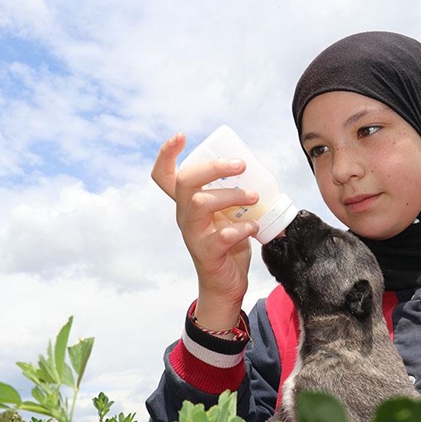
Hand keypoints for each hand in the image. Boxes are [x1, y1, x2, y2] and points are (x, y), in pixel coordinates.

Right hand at [152, 133, 259, 329]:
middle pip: (185, 182)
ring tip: (254, 197)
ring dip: (231, 196)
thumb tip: (256, 171)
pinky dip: (242, 228)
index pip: (164, 176)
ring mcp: (193, 235)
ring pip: (200, 203)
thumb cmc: (227, 244)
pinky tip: (254, 227)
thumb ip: (232, 194)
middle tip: (240, 165)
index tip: (179, 136)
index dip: (166, 155)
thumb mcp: (227, 214)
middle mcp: (185, 216)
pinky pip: (221, 235)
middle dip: (213, 168)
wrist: (225, 285)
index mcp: (187, 204)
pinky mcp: (207, 254)